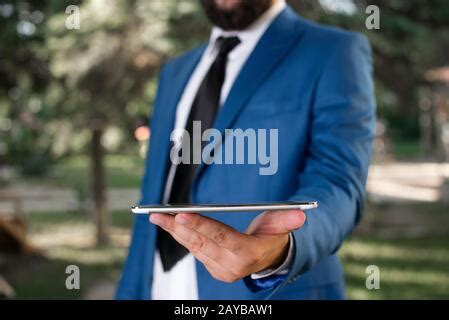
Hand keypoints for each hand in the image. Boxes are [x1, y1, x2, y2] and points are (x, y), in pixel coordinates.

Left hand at [149, 209, 305, 282]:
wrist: (268, 258)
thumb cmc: (272, 237)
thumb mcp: (281, 227)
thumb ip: (287, 220)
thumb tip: (300, 215)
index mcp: (247, 254)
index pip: (220, 238)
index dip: (201, 225)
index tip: (181, 214)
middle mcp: (231, 265)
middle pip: (201, 243)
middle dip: (178, 227)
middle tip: (158, 214)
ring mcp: (220, 269)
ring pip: (193, 247)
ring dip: (174, 231)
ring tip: (157, 217)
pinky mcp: (212, 267)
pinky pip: (194, 250)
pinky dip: (181, 236)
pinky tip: (169, 224)